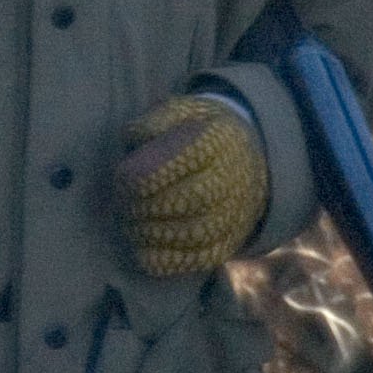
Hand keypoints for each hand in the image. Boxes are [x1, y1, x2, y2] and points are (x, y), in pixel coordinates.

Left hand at [114, 91, 269, 276]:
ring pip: (193, 233)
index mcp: (220, 143)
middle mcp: (232, 180)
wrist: (251, 161)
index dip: (147, 175)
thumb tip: (133, 138)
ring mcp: (233, 215)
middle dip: (146, 205)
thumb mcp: (185, 113)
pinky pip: (197, 260)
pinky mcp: (227, 244)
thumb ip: (157, 121)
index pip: (184, 163)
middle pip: (188, 200)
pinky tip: (143, 248)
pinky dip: (166, 259)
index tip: (122, 177)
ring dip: (152, 233)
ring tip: (130, 224)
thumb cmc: (201, 135)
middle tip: (122, 204)